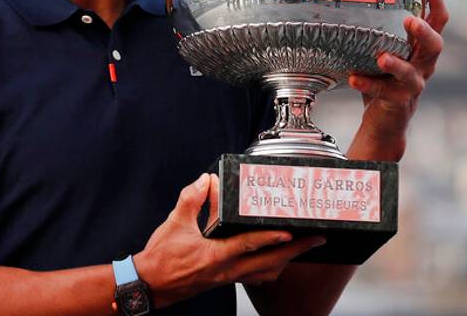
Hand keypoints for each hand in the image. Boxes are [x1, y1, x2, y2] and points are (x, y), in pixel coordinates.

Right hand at [134, 173, 323, 306]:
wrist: (150, 285)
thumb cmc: (162, 258)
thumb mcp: (175, 223)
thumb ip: (192, 199)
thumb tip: (205, 180)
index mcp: (216, 256)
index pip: (250, 246)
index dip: (272, 239)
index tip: (293, 233)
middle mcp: (227, 271)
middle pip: (270, 263)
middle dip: (296, 251)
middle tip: (316, 239)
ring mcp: (228, 278)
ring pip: (266, 273)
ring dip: (286, 261)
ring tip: (302, 248)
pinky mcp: (225, 280)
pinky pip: (255, 277)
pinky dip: (270, 268)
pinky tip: (275, 260)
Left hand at [347, 0, 446, 149]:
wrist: (385, 121)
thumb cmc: (385, 79)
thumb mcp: (386, 50)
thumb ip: (381, 31)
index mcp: (422, 49)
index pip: (438, 23)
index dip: (437, 4)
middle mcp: (423, 65)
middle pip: (435, 46)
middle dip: (425, 32)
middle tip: (410, 21)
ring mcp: (413, 85)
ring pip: (412, 74)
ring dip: (397, 64)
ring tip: (382, 58)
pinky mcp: (399, 101)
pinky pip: (384, 92)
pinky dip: (368, 84)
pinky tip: (353, 78)